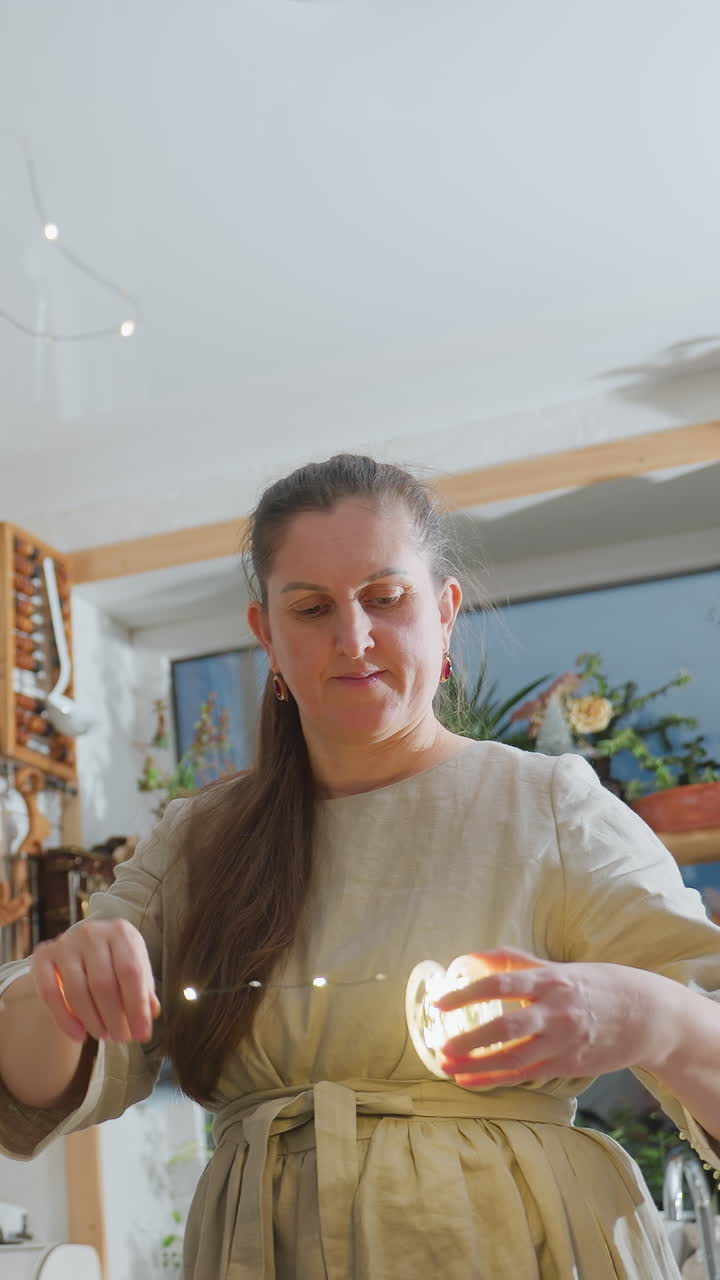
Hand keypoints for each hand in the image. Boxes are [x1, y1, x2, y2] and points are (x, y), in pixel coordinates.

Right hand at [31, 919, 160, 1045]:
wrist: (83, 944)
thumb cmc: (116, 959)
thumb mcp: (136, 966)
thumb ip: (144, 989)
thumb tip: (151, 1014)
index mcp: (120, 932)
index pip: (130, 972)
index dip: (137, 1007)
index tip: (142, 1034)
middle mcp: (91, 933)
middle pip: (103, 983)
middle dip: (114, 1018)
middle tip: (122, 1039)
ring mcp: (65, 943)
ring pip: (77, 991)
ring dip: (92, 1021)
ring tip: (104, 1036)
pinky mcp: (43, 955)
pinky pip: (49, 993)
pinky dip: (64, 1020)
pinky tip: (79, 1036)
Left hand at [434, 946, 668, 1086]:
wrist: (647, 1016)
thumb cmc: (597, 985)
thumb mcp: (560, 967)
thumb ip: (518, 963)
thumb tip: (475, 957)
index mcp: (551, 980)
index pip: (501, 984)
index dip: (468, 993)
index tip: (441, 1001)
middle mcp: (556, 1012)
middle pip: (506, 1027)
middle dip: (469, 1038)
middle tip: (439, 1043)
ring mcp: (563, 1042)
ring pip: (513, 1058)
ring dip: (477, 1064)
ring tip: (447, 1066)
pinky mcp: (567, 1065)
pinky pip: (524, 1075)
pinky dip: (494, 1079)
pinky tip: (470, 1080)